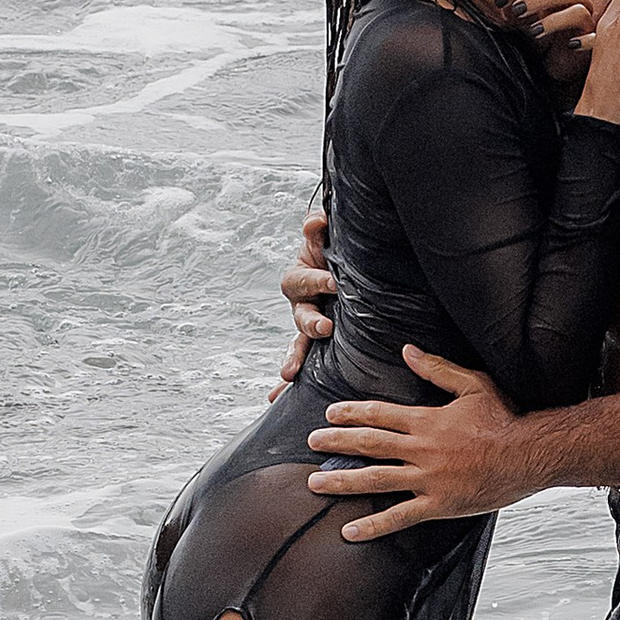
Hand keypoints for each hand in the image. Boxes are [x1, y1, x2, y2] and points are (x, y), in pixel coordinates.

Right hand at [277, 203, 331, 383]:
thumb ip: (318, 228)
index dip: (316, 280)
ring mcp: (309, 323)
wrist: (345, 266)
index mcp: (301, 276)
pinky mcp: (319, 341)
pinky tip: (274, 397)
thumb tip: (315, 222)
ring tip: (287, 373)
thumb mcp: (327, 237)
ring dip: (292, 356)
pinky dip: (290, 375)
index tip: (334, 283)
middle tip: (325, 328)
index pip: (302, 280)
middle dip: (310, 323)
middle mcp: (301, 302)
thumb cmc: (334, 251)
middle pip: (300, 314)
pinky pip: (304, 359)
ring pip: (298, 341)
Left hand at [307, 348, 534, 536]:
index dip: (351, 413)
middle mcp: (421, 450)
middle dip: (336, 442)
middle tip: (311, 442)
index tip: (329, 414)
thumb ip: (438, 369)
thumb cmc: (505, 419)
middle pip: (369, 444)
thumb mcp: (473, 385)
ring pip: (375, 480)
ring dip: (341, 481)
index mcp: (427, 421)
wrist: (529, 455)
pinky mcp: (438, 504)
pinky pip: (399, 517)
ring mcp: (427, 479)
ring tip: (315, 484)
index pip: (379, 414)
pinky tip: (350, 531)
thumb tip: (408, 351)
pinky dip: (373, 525)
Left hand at [497, 0, 595, 91]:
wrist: (556, 67)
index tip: (500, 1)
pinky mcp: (595, 44)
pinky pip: (595, 39)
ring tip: (534, 31)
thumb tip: (504, 4)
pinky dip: (585, 40)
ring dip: (554, 19)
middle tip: (516, 10)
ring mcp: (587, 23)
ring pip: (579, 11)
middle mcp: (577, 3)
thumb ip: (515, 9)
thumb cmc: (542, 41)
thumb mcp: (523, 22)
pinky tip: (570, 45)